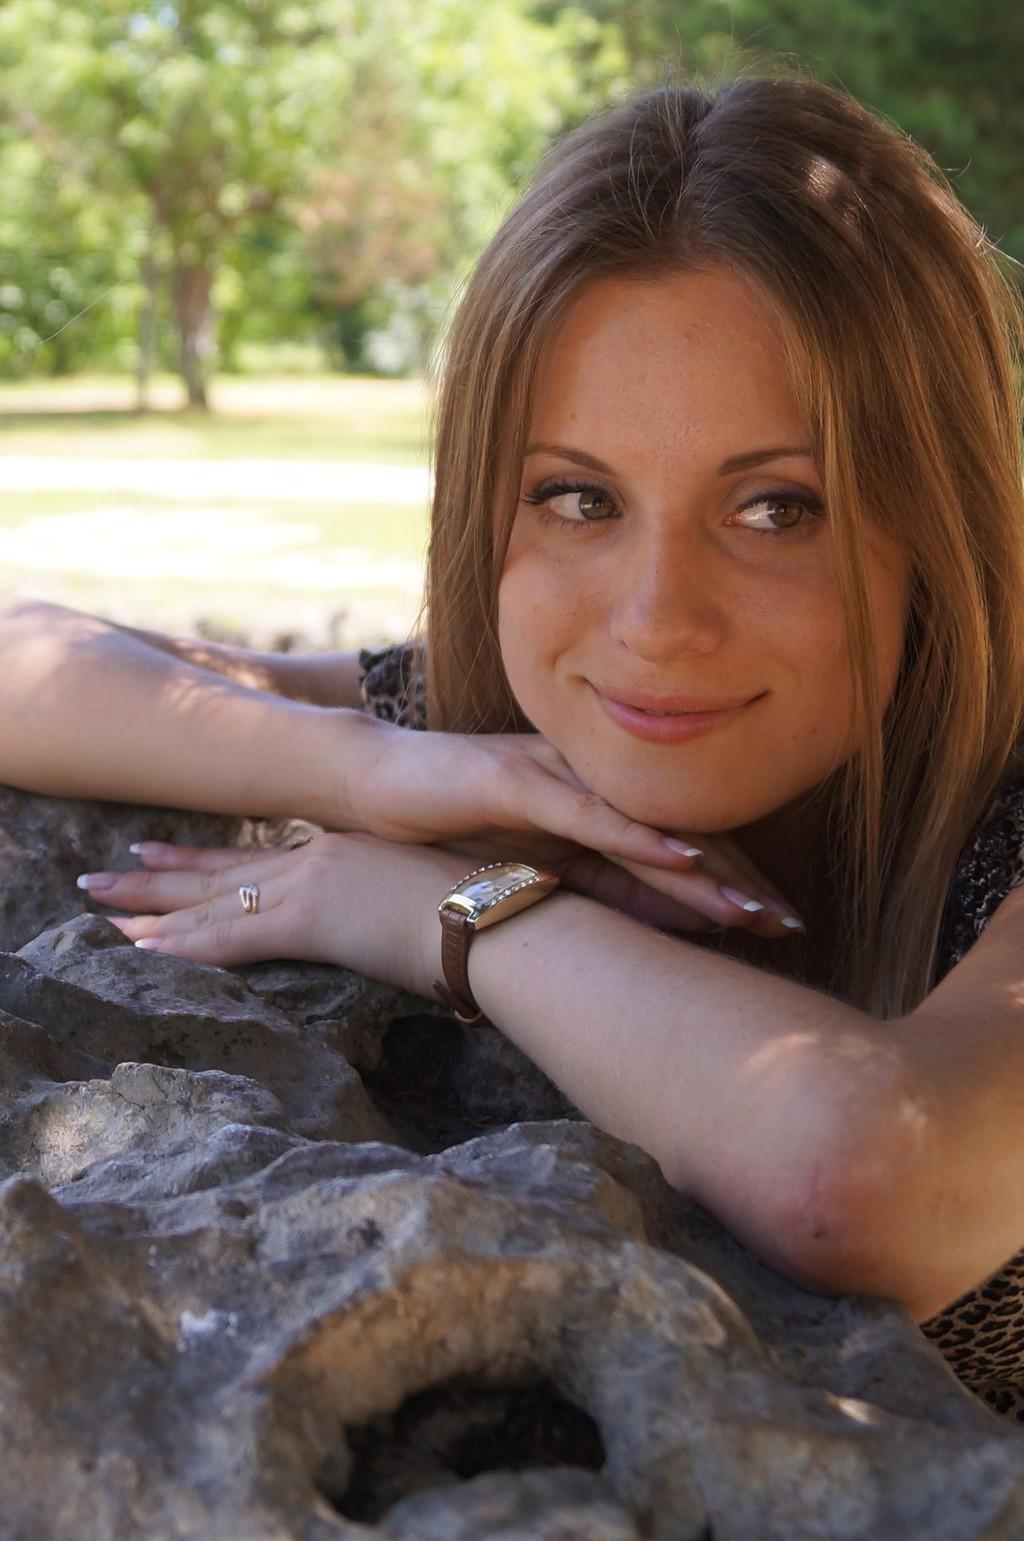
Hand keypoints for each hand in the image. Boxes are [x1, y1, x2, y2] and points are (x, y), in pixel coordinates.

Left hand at [78, 832, 470, 997]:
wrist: (500, 914)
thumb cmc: (484, 908)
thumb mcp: (431, 891)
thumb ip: (398, 899)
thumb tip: (400, 923)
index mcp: (343, 850)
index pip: (255, 858)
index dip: (200, 858)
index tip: (157, 850)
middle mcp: (317, 857)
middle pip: (218, 872)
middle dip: (155, 876)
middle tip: (100, 876)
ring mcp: (311, 884)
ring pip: (210, 900)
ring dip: (150, 907)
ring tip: (99, 906)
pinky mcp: (312, 920)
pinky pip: (232, 938)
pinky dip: (184, 945)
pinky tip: (142, 948)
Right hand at [340, 721, 802, 934]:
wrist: (372, 781)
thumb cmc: (455, 823)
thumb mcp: (540, 868)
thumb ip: (603, 887)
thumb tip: (671, 923)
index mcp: (601, 803)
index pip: (680, 846)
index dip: (734, 885)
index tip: (782, 927)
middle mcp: (592, 782)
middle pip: (678, 833)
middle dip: (739, 882)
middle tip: (791, 926)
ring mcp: (558, 774)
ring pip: (645, 824)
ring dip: (704, 868)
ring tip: (756, 908)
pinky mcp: (517, 778)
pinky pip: (588, 811)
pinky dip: (636, 835)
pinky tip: (680, 858)